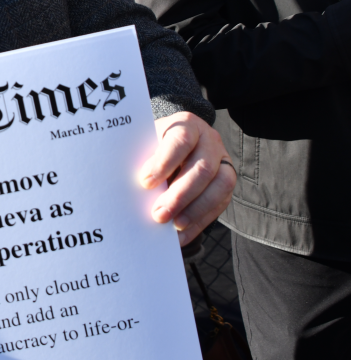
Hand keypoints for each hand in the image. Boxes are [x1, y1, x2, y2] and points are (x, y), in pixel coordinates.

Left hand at [139, 112, 235, 245]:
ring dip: (195, 210)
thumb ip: (143, 161)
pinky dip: (200, 221)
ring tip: (173, 226)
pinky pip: (220, 203)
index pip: (181, 140)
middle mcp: (210, 140)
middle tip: (158, 215)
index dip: (164, 162)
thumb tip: (134, 191)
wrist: (169, 142)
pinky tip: (182, 235)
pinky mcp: (226, 181)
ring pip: (220, 186)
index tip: (145, 182)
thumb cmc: (152, 144)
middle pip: (202, 169)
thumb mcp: (145, 144)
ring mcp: (222, 160)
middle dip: (180, 196)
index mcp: (187, 124)